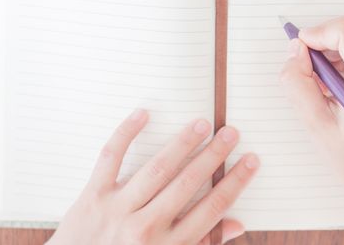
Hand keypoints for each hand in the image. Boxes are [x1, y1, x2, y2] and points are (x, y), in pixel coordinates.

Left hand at [46, 110, 258, 244]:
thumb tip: (237, 224)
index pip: (212, 209)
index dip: (235, 183)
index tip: (250, 160)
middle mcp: (146, 228)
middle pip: (188, 184)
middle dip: (213, 156)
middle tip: (231, 133)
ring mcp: (118, 210)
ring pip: (157, 169)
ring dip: (182, 143)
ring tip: (202, 124)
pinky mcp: (93, 196)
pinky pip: (110, 158)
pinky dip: (126, 133)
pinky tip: (144, 114)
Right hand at [280, 14, 343, 244]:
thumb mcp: (315, 125)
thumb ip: (298, 83)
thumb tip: (296, 51)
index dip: (317, 33)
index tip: (299, 49)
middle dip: (323, 40)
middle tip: (307, 67)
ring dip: (332, 49)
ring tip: (322, 82)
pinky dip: (342, 56)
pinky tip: (335, 83)